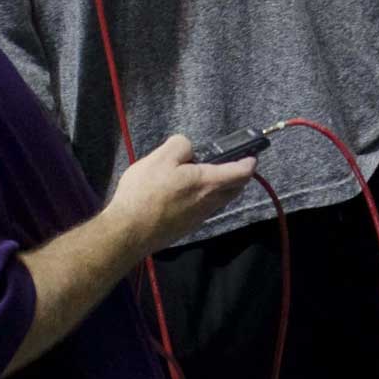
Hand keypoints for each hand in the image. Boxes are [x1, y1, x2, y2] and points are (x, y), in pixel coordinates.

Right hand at [104, 135, 254, 254]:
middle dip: (239, 175)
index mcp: (208, 182)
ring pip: (220, 200)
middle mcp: (209, 202)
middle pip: (236, 188)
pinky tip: (185, 194)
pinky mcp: (187, 228)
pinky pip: (205, 210)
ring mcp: (199, 218)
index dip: (250, 161)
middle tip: (229, 163)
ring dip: (220, 188)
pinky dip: (204, 199)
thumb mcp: (159, 158)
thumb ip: (180, 146)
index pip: (242, 172)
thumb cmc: (144, 193)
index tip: (251, 154)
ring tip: (202, 176)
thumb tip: (190, 150)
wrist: (127, 233)